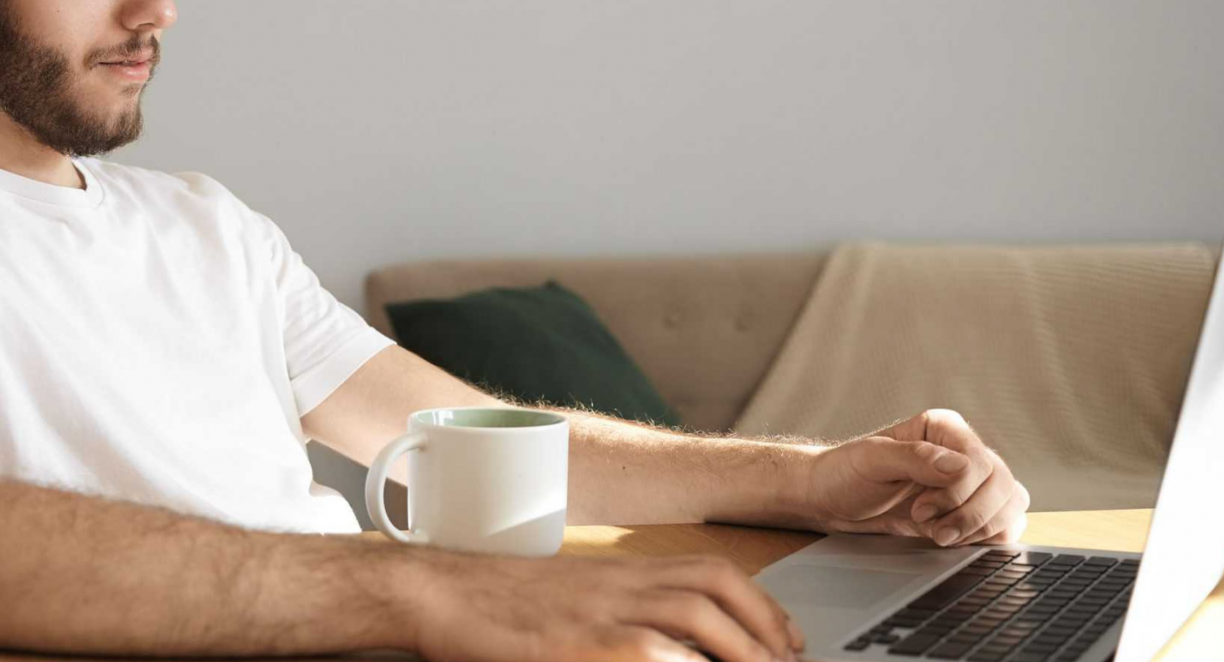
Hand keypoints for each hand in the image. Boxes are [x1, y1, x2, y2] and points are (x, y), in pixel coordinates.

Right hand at [411, 549, 804, 661]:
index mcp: (620, 571)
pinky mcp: (581, 642)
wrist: (438, 589)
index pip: (709, 571)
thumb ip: (617, 614)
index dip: (760, 604)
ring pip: (695, 615)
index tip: (785, 638)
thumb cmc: (496, 602)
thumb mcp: (570, 600)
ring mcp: (602, 610)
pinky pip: (652, 652)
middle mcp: (620, 583)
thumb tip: (665, 647)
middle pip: (715, 588)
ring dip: (742, 647)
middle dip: (765, 628)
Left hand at [802, 408, 1029, 546]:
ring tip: (939, 535)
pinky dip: (988, 538)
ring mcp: (972, 483)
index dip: (957, 493)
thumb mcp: (870, 460)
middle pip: (1002, 485)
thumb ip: (914, 457)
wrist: (832, 499)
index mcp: (944, 429)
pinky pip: (1005, 524)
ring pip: (1010, 505)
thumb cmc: (846, 472)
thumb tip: (959, 468)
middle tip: (934, 530)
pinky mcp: (971, 510)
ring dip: (980, 529)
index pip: (979, 462)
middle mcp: (964, 452)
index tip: (920, 510)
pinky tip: (954, 540)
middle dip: (970, 516)